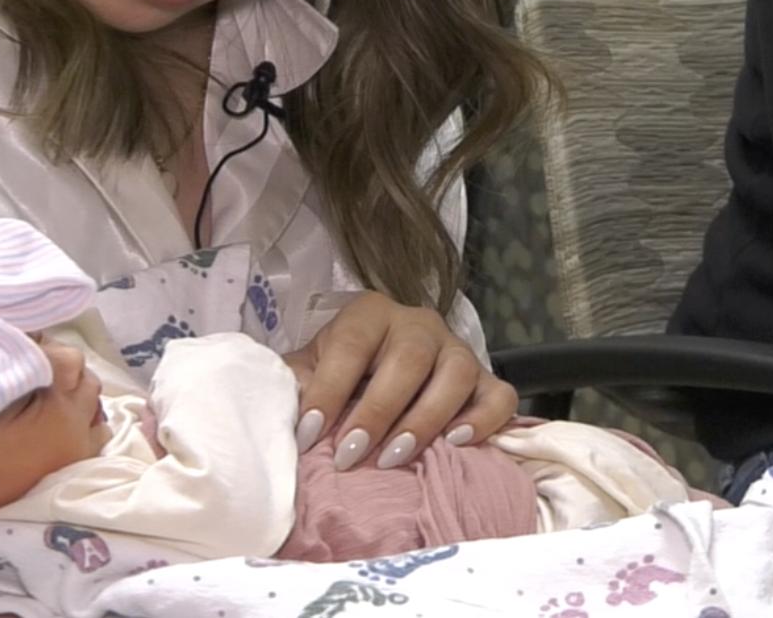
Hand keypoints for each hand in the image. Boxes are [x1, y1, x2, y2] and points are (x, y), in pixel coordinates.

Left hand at [283, 290, 515, 470]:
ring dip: (426, 418)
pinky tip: (456, 444)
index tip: (309, 434)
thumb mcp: (309, 370)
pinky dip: (483, 419)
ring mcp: (457, 349)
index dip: (330, 389)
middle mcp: (419, 324)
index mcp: (370, 314)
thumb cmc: (339, 377)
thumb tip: (273, 408)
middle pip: (410, 357)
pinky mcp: (486, 379)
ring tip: (397, 458)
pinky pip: (499, 394)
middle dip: (378, 410)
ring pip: (457, 373)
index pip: (352, 344)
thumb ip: (293, 384)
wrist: (376, 376)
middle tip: (351, 455)